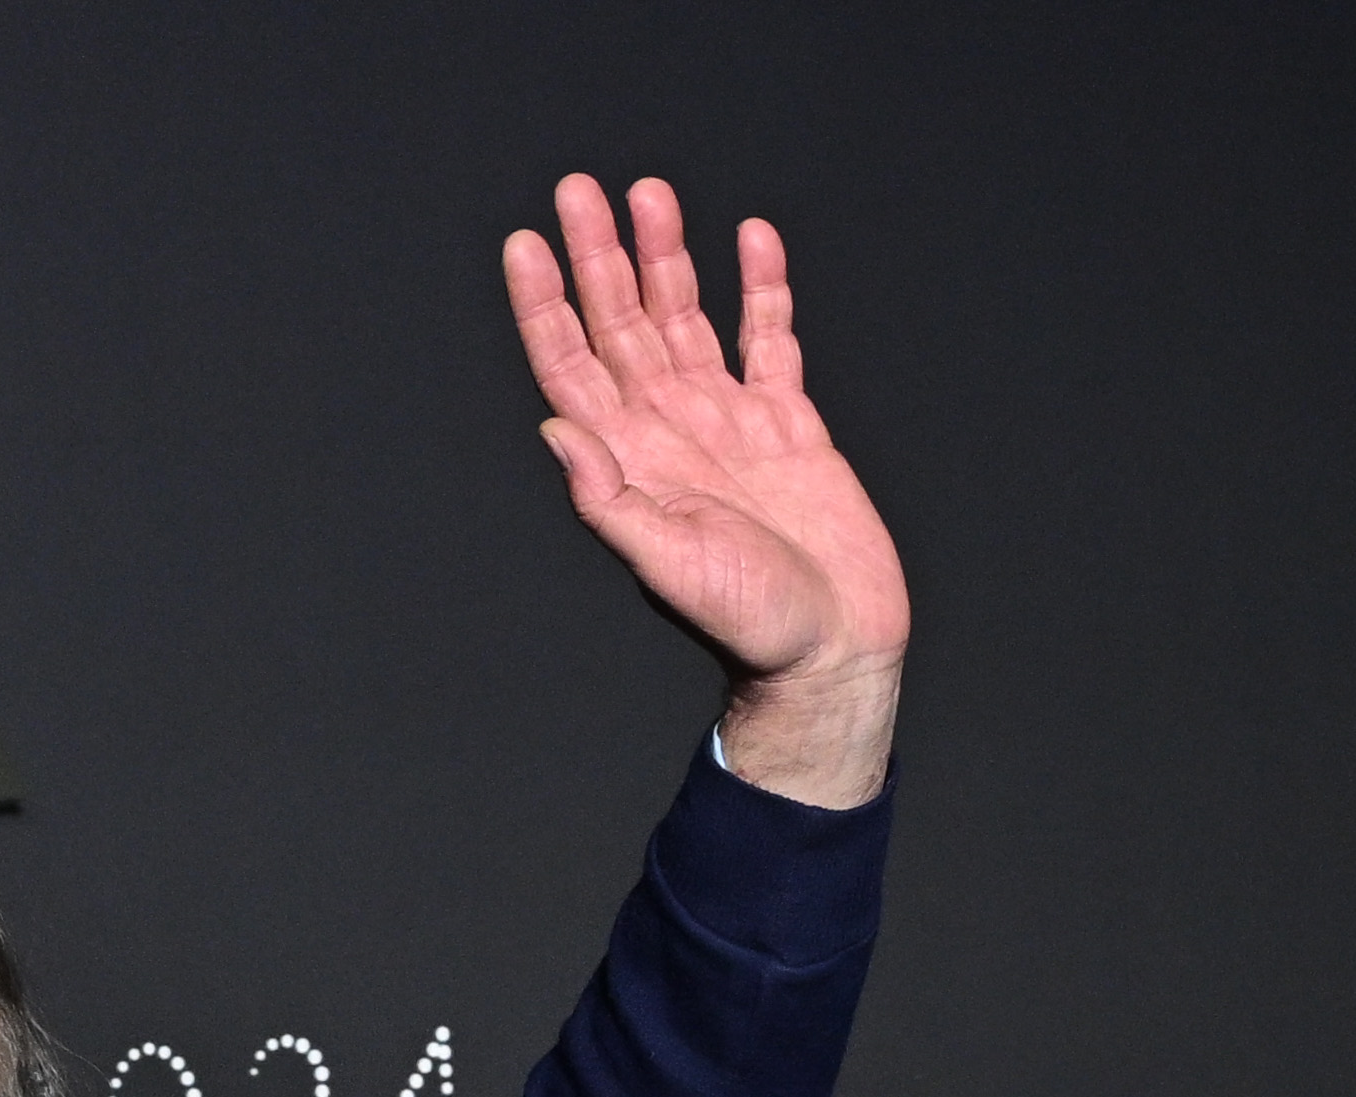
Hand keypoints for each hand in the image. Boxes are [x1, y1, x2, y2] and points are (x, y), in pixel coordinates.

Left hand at [504, 174, 907, 805]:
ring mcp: (728, 422)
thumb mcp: (667, 562)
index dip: (545, 304)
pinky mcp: (789, 424)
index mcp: (631, 460)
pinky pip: (770, 338)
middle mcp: (670, 431)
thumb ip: (608, 498)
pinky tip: (750, 239)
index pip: (572, 364)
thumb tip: (555, 428)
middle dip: (598, 255)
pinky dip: (761, 289)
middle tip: (577, 188)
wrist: (831, 648)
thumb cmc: (750, 625)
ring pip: (687, 317)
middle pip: (622, 324)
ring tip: (650, 193)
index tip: (524, 244)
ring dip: (665, 256)